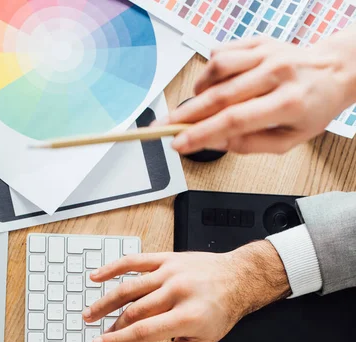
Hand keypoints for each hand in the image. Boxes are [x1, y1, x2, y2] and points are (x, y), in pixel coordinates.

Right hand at [83, 241, 289, 341]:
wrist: (238, 279)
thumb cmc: (219, 314)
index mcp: (188, 316)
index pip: (143, 332)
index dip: (117, 341)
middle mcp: (178, 292)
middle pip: (134, 311)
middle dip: (112, 326)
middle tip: (98, 335)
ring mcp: (171, 272)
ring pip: (129, 287)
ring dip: (105, 302)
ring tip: (90, 313)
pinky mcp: (167, 259)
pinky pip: (134, 262)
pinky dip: (112, 268)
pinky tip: (97, 277)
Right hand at [165, 30, 355, 154]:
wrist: (333, 71)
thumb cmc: (312, 108)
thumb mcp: (288, 141)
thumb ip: (250, 145)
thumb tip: (216, 143)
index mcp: (287, 103)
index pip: (233, 120)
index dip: (201, 134)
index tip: (179, 144)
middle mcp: (276, 73)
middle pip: (219, 96)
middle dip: (185, 116)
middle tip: (162, 128)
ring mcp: (267, 53)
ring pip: (217, 70)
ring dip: (197, 92)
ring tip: (195, 108)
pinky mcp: (258, 41)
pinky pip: (222, 53)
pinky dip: (208, 73)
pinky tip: (211, 87)